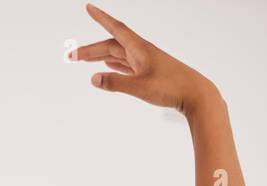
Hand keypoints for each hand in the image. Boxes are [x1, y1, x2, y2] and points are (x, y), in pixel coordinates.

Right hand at [71, 4, 214, 113]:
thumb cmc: (172, 87)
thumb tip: (94, 78)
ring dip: (99, 56)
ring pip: (117, 55)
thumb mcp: (140, 87)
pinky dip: (113, 63)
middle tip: (71, 57)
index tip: (88, 7)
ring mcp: (145, 62)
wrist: (195, 95)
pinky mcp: (148, 72)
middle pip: (110, 45)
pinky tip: (107, 65)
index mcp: (140, 48)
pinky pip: (125, 64)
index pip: (115, 29)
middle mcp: (141, 52)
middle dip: (90, 49)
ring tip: (83, 60)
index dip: (101, 18)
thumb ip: (115, 83)